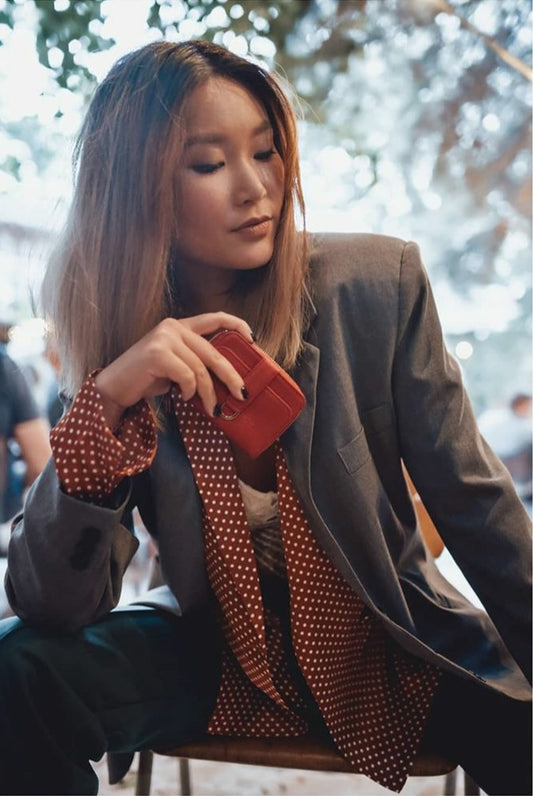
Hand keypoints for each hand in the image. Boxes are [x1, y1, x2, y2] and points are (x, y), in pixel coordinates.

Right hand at [94, 313, 252, 427]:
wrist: (114, 387)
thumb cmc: (147, 379)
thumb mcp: (176, 366)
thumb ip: (197, 362)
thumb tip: (228, 378)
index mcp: (180, 326)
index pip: (214, 318)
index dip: (237, 325)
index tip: (253, 340)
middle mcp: (173, 327)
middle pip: (214, 352)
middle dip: (231, 376)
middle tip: (242, 394)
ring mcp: (164, 338)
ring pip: (201, 369)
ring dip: (209, 393)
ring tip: (211, 408)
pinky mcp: (157, 353)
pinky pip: (187, 376)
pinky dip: (190, 391)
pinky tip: (183, 397)